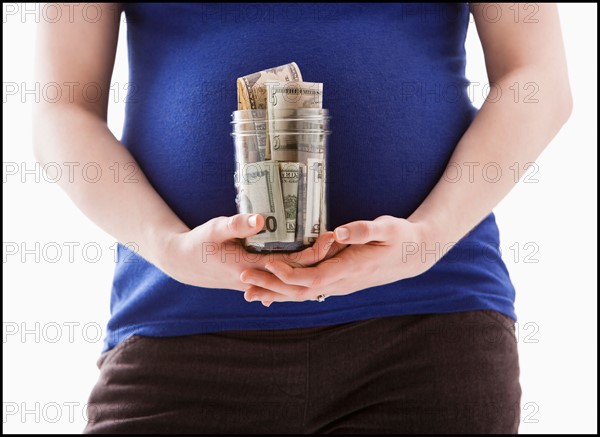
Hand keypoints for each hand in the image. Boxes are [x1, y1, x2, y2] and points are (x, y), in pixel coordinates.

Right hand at [157, 213, 336, 291]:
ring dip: (315, 264)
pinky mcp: (260, 277)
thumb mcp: (214, 230)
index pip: (290, 264)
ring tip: (336, 247)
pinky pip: (285, 276)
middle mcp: (260, 279)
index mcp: (251, 267)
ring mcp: (260, 281)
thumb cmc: (200, 243)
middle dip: (322, 259)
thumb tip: (261, 220)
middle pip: (299, 273)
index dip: (313, 252)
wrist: (186, 264)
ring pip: (294, 277)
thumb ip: (236, 224)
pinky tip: (316, 259)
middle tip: (343, 240)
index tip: (331, 236)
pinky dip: (302, 268)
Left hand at [240, 215, 437, 303]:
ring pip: (302, 295)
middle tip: (242, 280)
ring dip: (274, 293)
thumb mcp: (387, 227)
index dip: (288, 275)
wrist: (413, 255)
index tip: (267, 264)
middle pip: (301, 292)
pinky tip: (272, 291)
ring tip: (248, 291)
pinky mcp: (339, 282)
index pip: (314, 279)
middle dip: (270, 287)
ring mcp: (340, 285)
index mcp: (351, 269)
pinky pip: (309, 291)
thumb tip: (341, 232)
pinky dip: (288, 292)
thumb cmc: (400, 237)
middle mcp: (343, 282)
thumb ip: (364, 230)